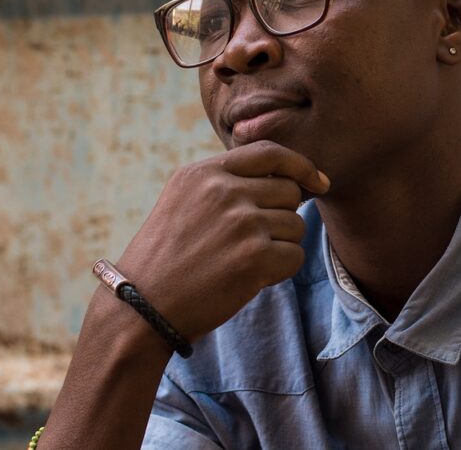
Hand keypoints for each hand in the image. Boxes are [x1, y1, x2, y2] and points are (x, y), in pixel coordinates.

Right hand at [113, 140, 329, 341]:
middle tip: (253, 242)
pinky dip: (281, 271)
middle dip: (282, 216)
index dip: (301, 165)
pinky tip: (251, 279)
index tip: (318, 182)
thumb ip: (227, 182)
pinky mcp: (254, 257)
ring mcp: (240, 222)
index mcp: (204, 172)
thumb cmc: (167, 258)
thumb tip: (290, 179)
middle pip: (290, 191)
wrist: (142, 306)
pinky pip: (295, 256)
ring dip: (281, 246)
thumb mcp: (183, 200)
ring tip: (244, 261)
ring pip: (296, 225)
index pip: (270, 153)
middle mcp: (223, 191)